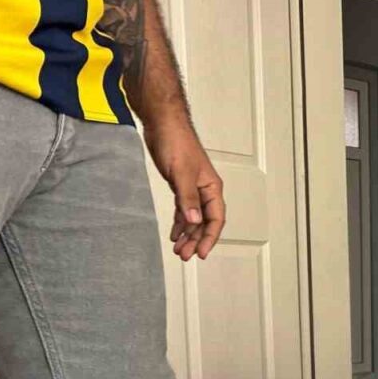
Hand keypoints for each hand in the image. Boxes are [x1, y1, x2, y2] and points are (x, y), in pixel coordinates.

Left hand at [144, 120, 225, 260]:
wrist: (161, 123)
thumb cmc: (176, 141)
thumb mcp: (181, 173)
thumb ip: (187, 198)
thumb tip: (194, 221)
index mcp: (212, 188)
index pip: (216, 220)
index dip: (209, 238)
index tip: (201, 253)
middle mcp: (205, 191)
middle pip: (204, 223)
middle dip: (196, 240)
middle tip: (184, 255)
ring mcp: (193, 189)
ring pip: (193, 219)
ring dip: (187, 234)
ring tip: (178, 249)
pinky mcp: (180, 186)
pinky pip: (183, 210)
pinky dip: (179, 223)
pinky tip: (175, 233)